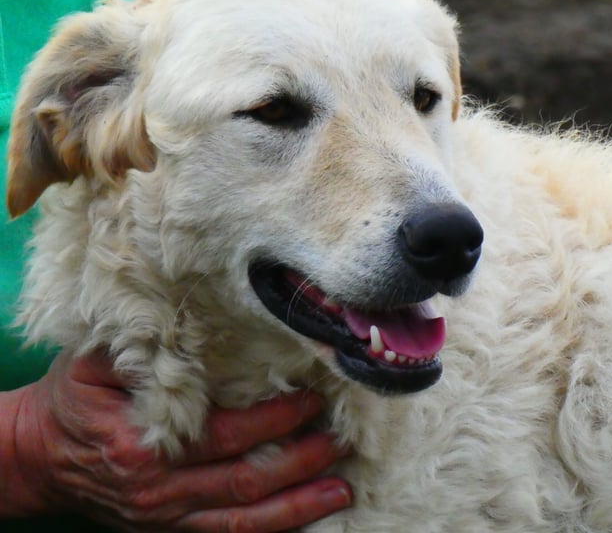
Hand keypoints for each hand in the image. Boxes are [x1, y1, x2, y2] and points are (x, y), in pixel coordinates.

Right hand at [9, 351, 351, 530]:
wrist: (35, 457)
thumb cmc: (72, 400)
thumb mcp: (95, 365)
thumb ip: (146, 352)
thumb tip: (201, 333)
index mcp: (144, 447)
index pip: (226, 434)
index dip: (274, 419)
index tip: (312, 400)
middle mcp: (159, 491)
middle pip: (245, 481)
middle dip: (300, 462)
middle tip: (341, 441)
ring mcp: (164, 518)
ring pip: (242, 520)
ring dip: (296, 505)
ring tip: (340, 487)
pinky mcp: (167, 529)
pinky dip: (268, 529)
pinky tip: (303, 515)